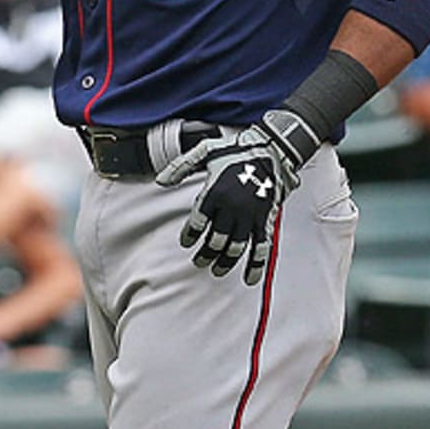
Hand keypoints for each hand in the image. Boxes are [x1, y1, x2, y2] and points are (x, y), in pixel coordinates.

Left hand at [155, 112, 313, 284]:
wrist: (268, 150)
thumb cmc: (233, 151)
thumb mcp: (203, 152)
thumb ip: (180, 167)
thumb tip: (161, 181)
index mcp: (214, 192)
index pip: (198, 222)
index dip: (190, 235)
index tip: (186, 242)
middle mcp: (232, 207)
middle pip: (215, 239)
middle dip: (205, 253)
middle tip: (198, 261)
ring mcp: (250, 215)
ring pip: (235, 247)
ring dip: (225, 262)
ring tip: (216, 270)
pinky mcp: (265, 220)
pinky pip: (261, 247)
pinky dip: (256, 265)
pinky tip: (249, 278)